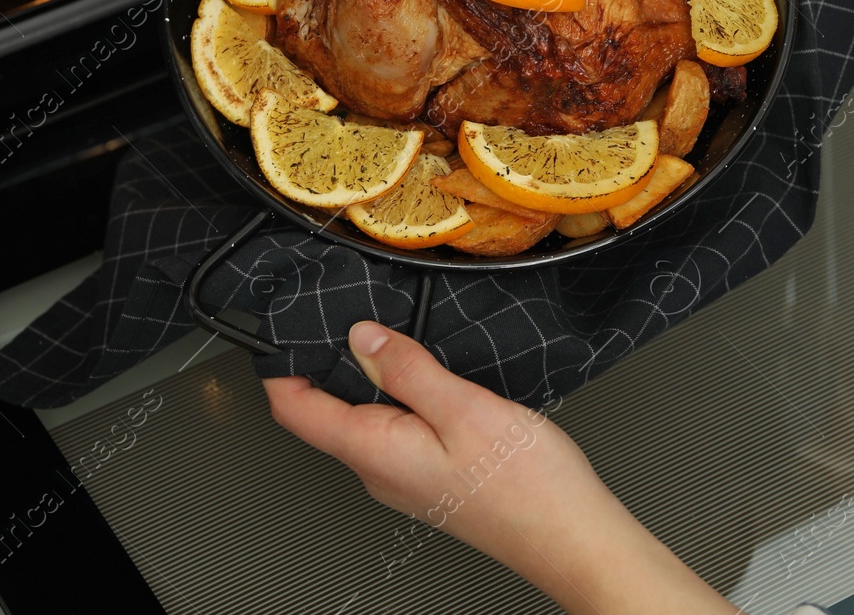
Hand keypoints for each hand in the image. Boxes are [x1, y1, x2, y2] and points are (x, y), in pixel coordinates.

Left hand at [264, 322, 737, 613]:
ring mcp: (405, 479)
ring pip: (363, 420)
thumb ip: (408, 369)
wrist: (574, 539)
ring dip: (367, 379)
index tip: (280, 327)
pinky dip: (398, 397)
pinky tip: (427, 377)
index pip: (296, 409)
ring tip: (386, 336)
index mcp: (375, 452)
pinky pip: (395, 431)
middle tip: (337, 314)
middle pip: (325, 413)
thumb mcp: (463, 408)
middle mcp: (380, 472)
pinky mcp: (432, 480)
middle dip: (324, 364)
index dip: (280, 366)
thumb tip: (361, 337)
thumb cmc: (528, 486)